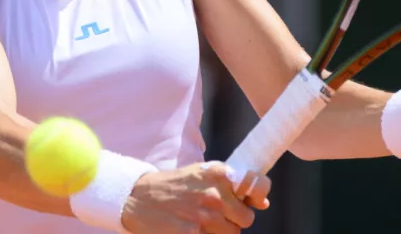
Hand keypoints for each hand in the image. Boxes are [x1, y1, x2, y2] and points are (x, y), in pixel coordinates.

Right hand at [121, 162, 270, 233]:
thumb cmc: (174, 186)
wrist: (138, 198)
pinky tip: (195, 229)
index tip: (254, 203)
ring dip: (221, 232)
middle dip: (235, 220)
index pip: (258, 188)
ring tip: (203, 223)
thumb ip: (231, 185)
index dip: (257, 199)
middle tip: (218, 216)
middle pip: (246, 218)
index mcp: (220, 173)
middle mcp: (215, 193)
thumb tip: (263, 203)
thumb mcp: (202, 174)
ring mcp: (204, 215)